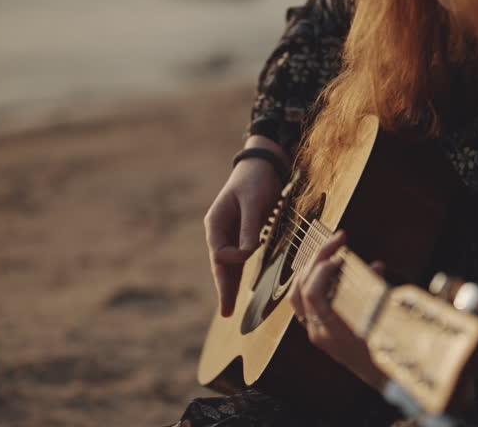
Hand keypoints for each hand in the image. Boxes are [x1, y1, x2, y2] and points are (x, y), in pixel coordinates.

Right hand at [204, 136, 288, 316]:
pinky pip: (236, 258)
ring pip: (226, 264)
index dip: (235, 257)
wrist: (262, 165)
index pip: (220, 252)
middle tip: (226, 313)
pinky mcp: (241, 233)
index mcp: (215, 223)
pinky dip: (236, 273)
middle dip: (223, 288)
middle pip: (219, 264)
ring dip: (228, 285)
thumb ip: (249, 228)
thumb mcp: (253, 202)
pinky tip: (236, 287)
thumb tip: (246, 254)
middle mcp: (218, 230)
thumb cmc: (256, 181)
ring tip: (228, 309)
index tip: (251, 251)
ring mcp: (228, 233)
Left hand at [290, 230, 388, 391]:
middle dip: (317, 259)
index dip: (322, 270)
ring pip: (296, 296)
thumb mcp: (386, 323)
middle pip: (301, 289)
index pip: (313, 294)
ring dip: (310, 268)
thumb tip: (376, 266)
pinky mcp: (319, 333)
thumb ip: (378, 294)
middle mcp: (318, 333)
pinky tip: (328, 270)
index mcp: (332, 332)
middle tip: (336, 240)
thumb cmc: (390, 354)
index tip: (340, 255)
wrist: (386, 381)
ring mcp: (315, 334)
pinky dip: (314, 282)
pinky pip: (305, 303)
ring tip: (328, 251)